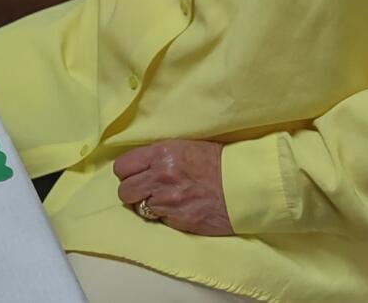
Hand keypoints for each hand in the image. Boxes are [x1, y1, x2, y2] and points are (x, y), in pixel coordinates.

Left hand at [114, 140, 233, 235]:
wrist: (244, 184)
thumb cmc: (219, 161)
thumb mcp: (187, 146)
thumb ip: (161, 154)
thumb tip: (142, 163)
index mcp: (162, 153)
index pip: (122, 166)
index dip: (127, 171)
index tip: (135, 173)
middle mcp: (160, 176)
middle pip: (124, 189)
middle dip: (133, 190)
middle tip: (146, 188)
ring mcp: (167, 200)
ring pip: (138, 207)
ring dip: (147, 204)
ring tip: (163, 199)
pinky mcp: (177, 220)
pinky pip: (157, 219)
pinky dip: (163, 215)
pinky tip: (178, 208)